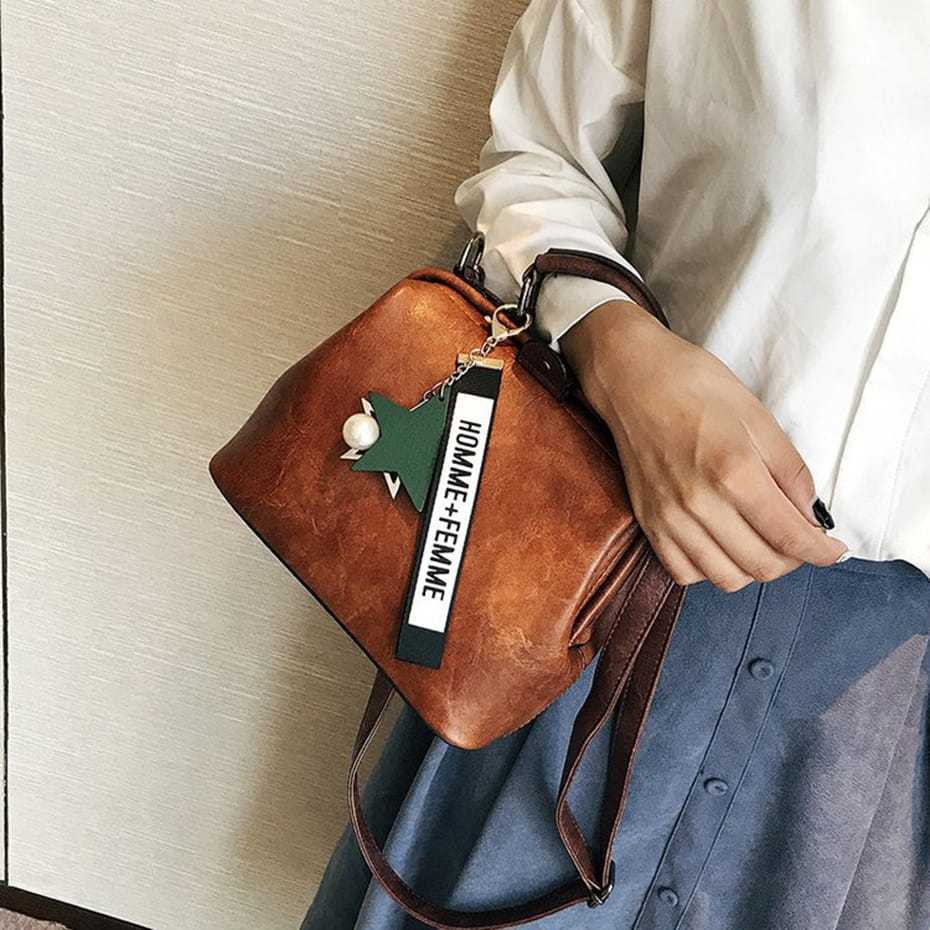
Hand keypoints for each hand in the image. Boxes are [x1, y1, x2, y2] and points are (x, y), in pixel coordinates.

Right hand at [560, 299, 848, 590]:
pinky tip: (722, 546)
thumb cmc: (697, 388)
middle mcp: (699, 503)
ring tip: (762, 544)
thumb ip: (791, 471)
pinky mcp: (647, 521)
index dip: (821, 552)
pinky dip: (710, 569)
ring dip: (753, 569)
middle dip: (792, 560)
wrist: (633, 379)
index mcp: (734, 472)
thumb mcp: (759, 417)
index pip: (789, 537)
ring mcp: (668, 517)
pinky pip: (684, 572)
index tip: (833, 549)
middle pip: (761, 566)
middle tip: (799, 540)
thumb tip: (812, 516)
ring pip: (724, 577)